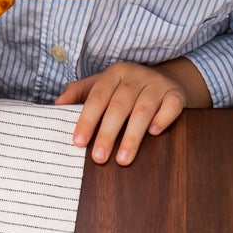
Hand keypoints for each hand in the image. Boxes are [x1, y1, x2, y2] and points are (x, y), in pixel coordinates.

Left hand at [58, 63, 188, 165]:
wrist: (163, 80)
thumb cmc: (126, 89)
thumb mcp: (102, 85)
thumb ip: (79, 93)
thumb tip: (56, 105)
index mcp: (115, 73)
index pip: (97, 97)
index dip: (87, 120)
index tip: (78, 142)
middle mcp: (136, 76)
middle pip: (119, 106)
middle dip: (107, 134)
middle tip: (98, 158)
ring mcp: (157, 84)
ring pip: (143, 110)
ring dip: (132, 136)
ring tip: (123, 159)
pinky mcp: (176, 94)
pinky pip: (171, 106)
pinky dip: (162, 119)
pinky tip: (154, 133)